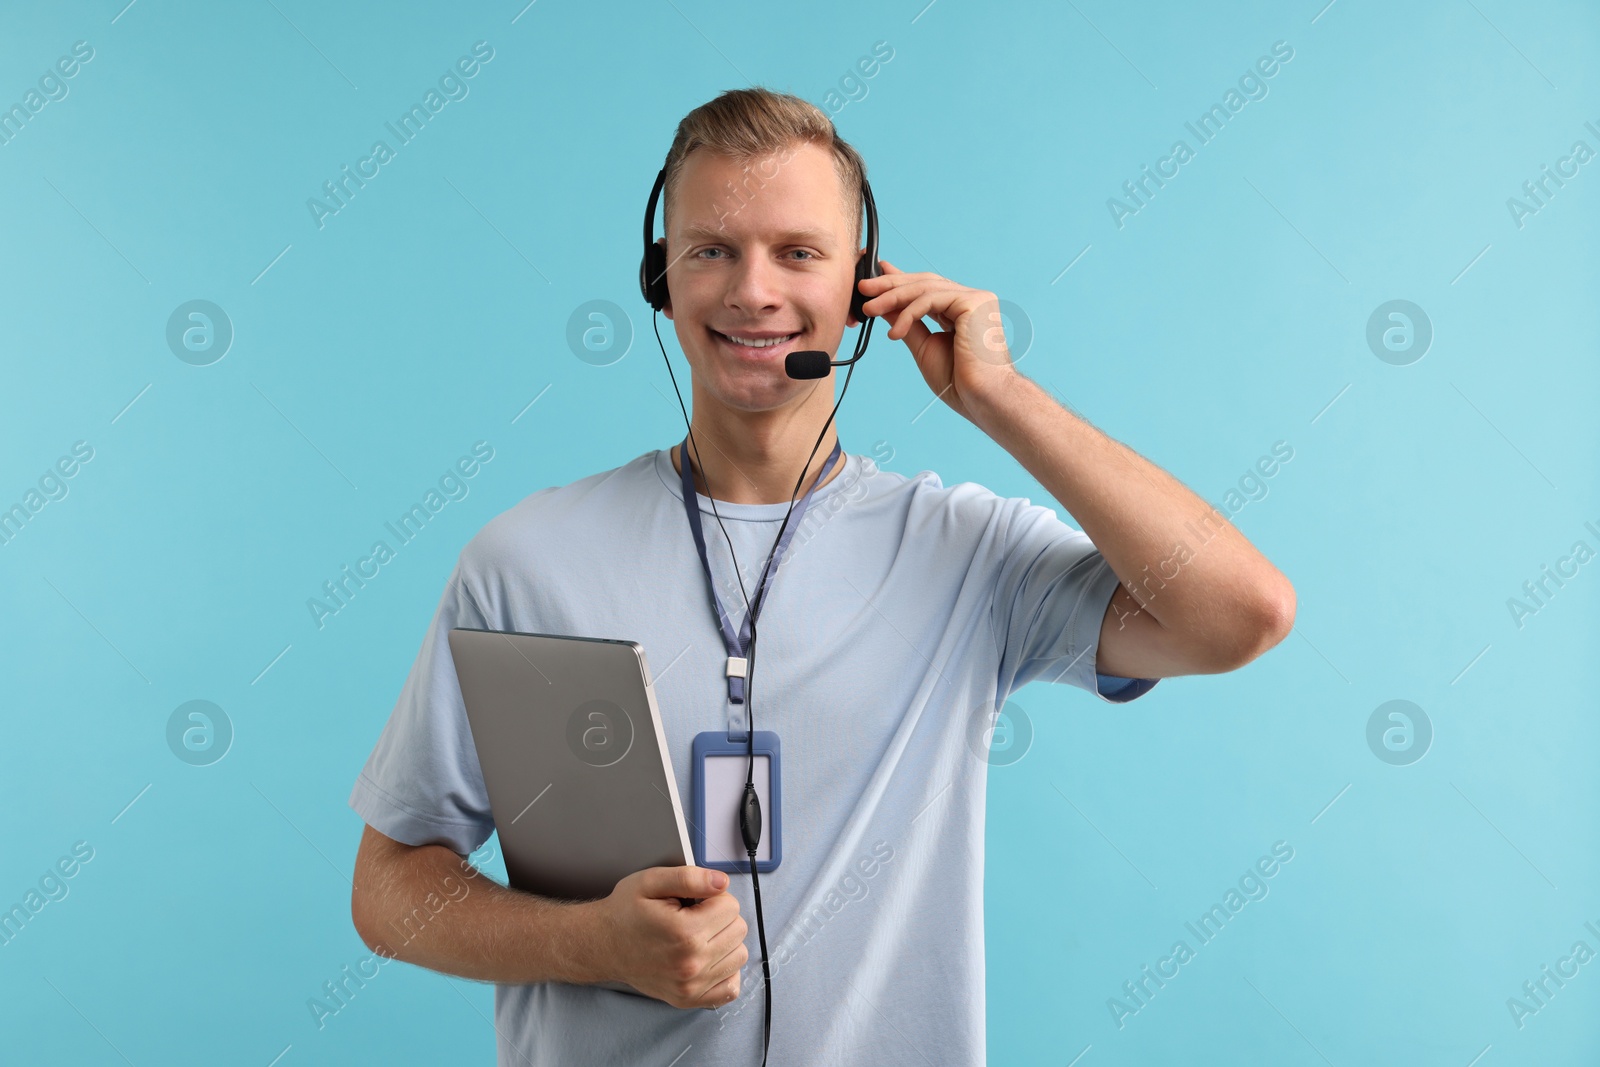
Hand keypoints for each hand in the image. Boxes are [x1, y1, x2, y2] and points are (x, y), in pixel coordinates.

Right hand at [590, 866, 748, 1009]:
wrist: (602, 945)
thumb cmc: (626, 912)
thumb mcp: (650, 882)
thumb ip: (689, 878)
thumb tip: (722, 882)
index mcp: (685, 933)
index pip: (731, 906)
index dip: (714, 897)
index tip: (695, 902)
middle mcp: (691, 963)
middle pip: (738, 929)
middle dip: (721, 917)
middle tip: (694, 917)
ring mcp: (691, 986)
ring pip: (738, 955)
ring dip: (724, 941)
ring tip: (698, 936)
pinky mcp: (689, 999)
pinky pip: (730, 988)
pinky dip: (725, 971)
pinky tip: (707, 958)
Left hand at [856, 260, 1019, 423]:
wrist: (982, 398)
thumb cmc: (959, 382)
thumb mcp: (924, 347)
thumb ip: (907, 323)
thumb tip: (885, 306)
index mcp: (962, 310)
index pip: (927, 289)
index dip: (900, 280)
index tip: (875, 279)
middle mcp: (971, 300)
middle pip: (925, 282)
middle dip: (891, 284)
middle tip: (863, 287)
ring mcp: (976, 299)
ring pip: (926, 288)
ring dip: (893, 297)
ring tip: (869, 309)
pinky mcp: (975, 302)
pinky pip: (932, 300)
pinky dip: (908, 314)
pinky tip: (894, 332)